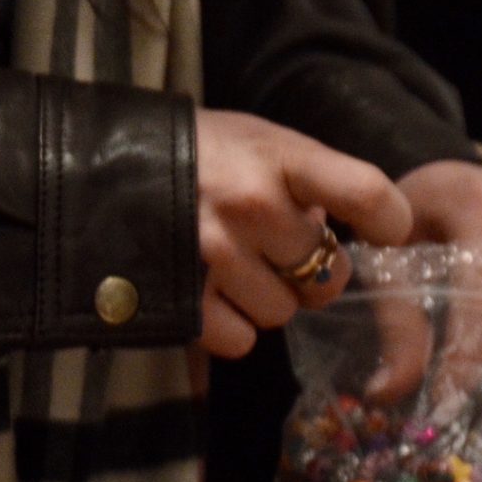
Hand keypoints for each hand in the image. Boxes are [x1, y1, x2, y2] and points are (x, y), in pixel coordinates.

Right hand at [194, 109, 410, 357]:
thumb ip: (308, 182)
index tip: (382, 232)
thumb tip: (339, 234)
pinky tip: (207, 288)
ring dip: (266, 298)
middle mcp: (250, 204)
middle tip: (281, 252)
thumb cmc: (198, 152)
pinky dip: (228, 323)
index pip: (367, 195)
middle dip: (313, 273)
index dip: (389, 223)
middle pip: (330, 278)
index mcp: (280, 158)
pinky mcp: (179, 295)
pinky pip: (239, 339)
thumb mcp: (258, 142)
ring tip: (233, 264)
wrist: (92, 160)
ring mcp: (211, 252)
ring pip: (283, 313)